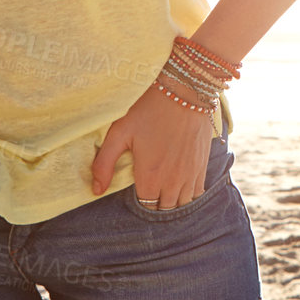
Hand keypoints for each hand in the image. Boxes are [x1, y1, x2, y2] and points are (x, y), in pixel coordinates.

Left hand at [91, 81, 217, 208]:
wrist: (185, 90)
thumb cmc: (148, 109)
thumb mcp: (120, 132)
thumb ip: (104, 163)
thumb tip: (96, 190)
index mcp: (150, 176)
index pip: (145, 206)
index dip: (139, 201)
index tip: (135, 190)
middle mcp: (173, 180)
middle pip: (164, 208)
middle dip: (155, 204)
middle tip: (147, 190)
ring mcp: (190, 173)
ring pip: (182, 203)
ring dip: (172, 201)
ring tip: (163, 190)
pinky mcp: (203, 164)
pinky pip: (198, 191)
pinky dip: (188, 193)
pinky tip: (180, 184)